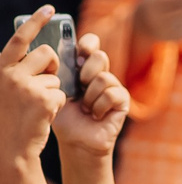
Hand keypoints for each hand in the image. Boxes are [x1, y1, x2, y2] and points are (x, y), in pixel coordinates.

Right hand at [0, 14, 62, 165]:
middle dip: (52, 65)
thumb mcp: (6, 90)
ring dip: (53, 89)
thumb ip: (17, 71)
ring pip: (56, 76)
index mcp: (0, 69)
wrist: (9, 148)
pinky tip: (43, 114)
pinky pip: (61, 93)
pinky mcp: (43, 98)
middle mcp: (9, 74)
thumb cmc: (9, 118)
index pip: (19, 40)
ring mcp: (26, 86)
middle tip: (45, 81)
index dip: (35, 22)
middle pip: (46, 54)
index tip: (50, 9)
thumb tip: (42, 52)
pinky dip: (57, 104)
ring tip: (36, 106)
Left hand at [51, 35, 126, 161]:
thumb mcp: (57, 90)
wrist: (75, 140)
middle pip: (100, 56)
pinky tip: (95, 115)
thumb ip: (60, 72)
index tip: (79, 53)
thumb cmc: (64, 115)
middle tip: (79, 86)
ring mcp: (113, 86)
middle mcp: (100, 73)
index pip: (91, 44)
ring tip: (85, 108)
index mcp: (83, 67)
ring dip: (89, 96)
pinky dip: (98, 106)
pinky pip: (111, 94)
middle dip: (86, 71)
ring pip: (103, 78)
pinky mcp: (122, 100)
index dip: (87, 44)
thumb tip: (56, 53)